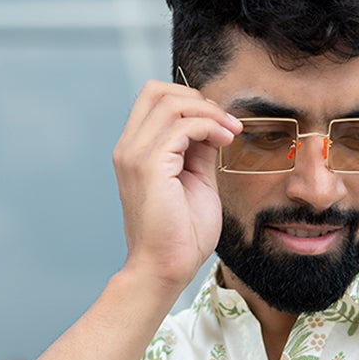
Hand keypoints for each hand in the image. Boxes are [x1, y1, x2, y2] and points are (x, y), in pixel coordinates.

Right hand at [112, 80, 240, 295]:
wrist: (165, 269)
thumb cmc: (180, 236)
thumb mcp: (195, 182)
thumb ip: (199, 152)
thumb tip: (212, 125)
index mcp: (135, 152)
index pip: (154, 101)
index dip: (190, 103)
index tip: (220, 125)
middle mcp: (128, 148)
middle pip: (156, 90)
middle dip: (197, 98)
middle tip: (225, 123)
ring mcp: (134, 155)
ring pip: (170, 102)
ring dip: (208, 112)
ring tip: (230, 133)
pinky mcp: (149, 165)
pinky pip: (182, 125)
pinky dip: (208, 126)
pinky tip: (224, 141)